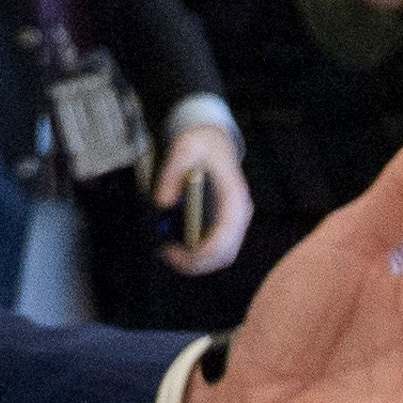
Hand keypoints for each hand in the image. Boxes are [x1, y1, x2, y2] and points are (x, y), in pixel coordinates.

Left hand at [152, 121, 251, 275]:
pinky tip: (176, 247)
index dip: (199, 254)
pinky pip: (216, 249)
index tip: (171, 251)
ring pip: (221, 257)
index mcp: (235, 198)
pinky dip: (198, 255)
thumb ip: (172, 172)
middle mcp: (240, 214)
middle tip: (165, 255)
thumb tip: (162, 202)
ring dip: (195, 262)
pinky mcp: (226, 224)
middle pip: (224, 255)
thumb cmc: (201, 144)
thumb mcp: (184, 148)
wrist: (214, 140)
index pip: (224, 239)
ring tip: (167, 253)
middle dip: (194, 263)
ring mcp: (235, 221)